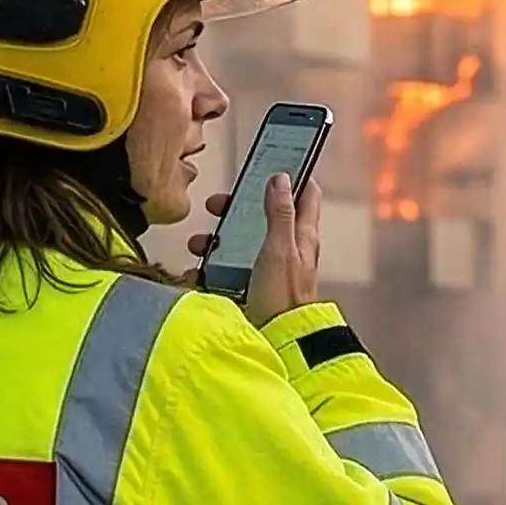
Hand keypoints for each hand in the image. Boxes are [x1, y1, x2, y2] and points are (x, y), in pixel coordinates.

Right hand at [184, 173, 323, 329]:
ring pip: (243, 239)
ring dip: (220, 238)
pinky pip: (230, 268)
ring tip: (202, 244)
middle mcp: (289, 247)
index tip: (270, 163)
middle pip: (264, 214)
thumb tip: (280, 177)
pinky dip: (213, 266)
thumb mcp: (280, 249)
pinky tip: (199, 271)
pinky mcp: (254, 283)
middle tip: (219, 205)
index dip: (292, 175)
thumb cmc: (284, 297)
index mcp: (302, 234)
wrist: (280, 341)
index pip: (305, 193)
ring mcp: (271, 265)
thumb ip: (280, 213)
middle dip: (239, 207)